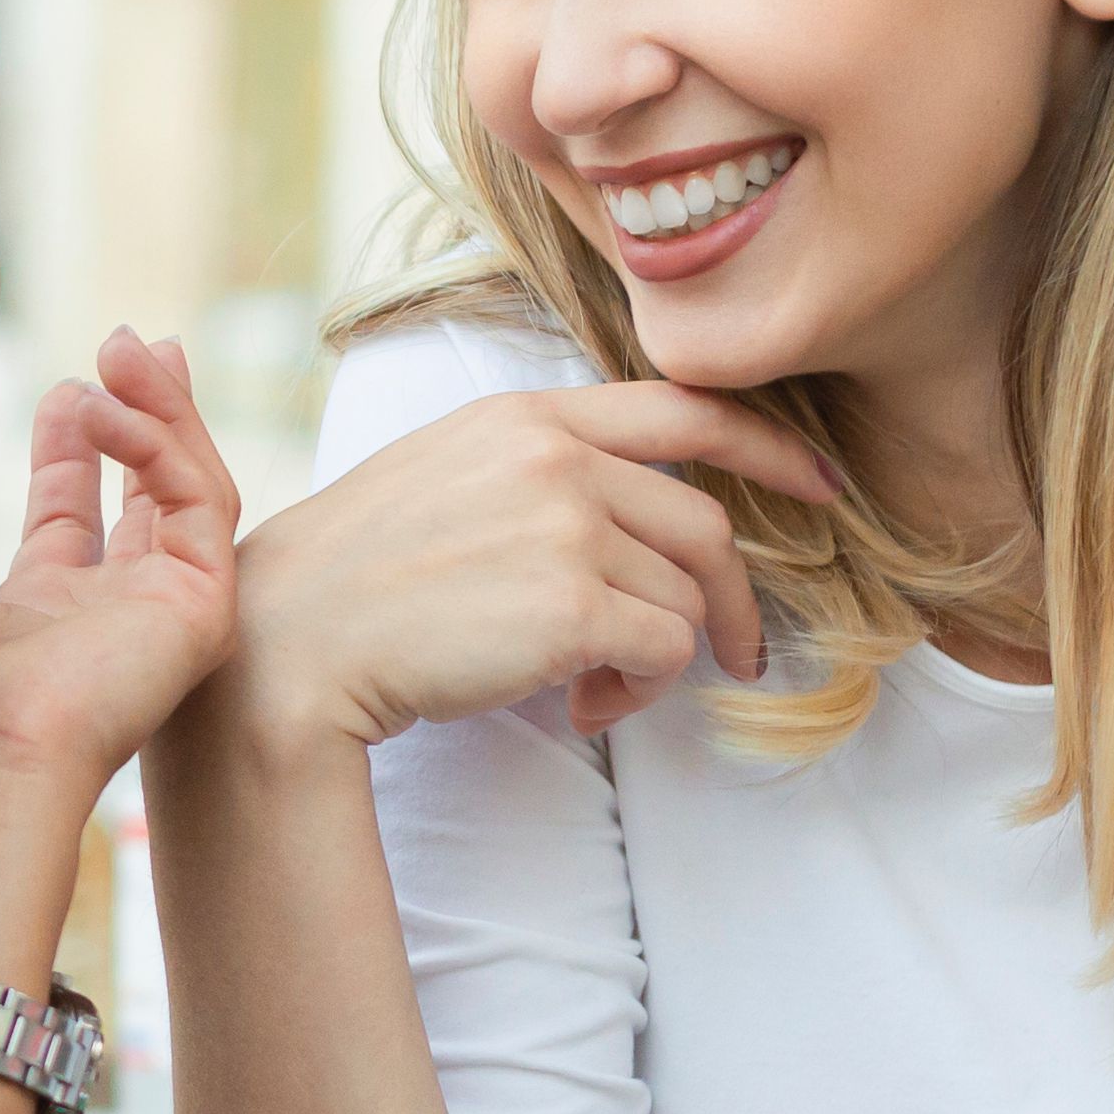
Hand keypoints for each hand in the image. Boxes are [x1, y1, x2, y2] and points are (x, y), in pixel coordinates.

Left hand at [0, 330, 241, 806]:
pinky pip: (200, 500)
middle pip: (150, 496)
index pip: (73, 520)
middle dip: (150, 415)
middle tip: (133, 345)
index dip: (71, 452)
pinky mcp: (199, 606)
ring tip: (128, 346)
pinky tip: (108, 404)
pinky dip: (162, 440)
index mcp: (41, 620)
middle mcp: (111, 615)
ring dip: (162, 410)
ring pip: (189, 487)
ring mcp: (162, 612)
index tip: (64, 389)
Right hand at [223, 382, 836, 755]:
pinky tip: (581, 704)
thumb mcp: (451, 474)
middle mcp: (555, 457)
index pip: (684, 408)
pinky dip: (640, 692)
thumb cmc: (364, 577)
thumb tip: (643, 527)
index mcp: (529, 416)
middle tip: (734, 655)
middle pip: (705, 526)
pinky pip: (664, 652)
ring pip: (685, 599)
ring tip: (594, 688)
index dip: (768, 447)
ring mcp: (565, 526)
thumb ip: (543, 471)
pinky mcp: (569, 605)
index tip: (818, 485)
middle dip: (731, 602)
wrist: (296, 639)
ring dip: (660, 660)